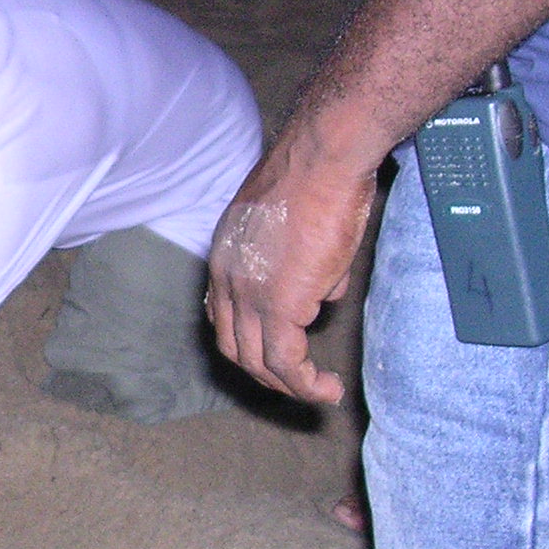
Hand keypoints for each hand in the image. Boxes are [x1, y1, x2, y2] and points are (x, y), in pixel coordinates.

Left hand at [206, 129, 377, 405]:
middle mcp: (226, 278)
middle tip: (298, 382)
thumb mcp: (297, 224)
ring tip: (319, 393)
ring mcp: (250, 294)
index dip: (248, 340)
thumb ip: (304, 263)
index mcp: (224, 256)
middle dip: (265, 372)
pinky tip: (326, 389)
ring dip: (289, 386)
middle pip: (234, 345)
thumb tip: (324, 291)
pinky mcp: (280, 305)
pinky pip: (286, 362)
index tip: (276, 352)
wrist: (323, 156)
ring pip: (259, 362)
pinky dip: (305, 384)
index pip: (222, 315)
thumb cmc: (318, 176)